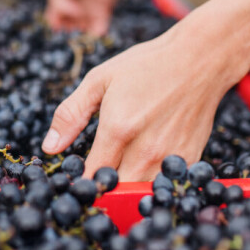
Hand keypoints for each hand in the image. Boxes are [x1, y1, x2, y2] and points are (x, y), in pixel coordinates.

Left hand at [41, 0, 249, 179]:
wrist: (199, 58)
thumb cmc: (146, 66)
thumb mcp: (99, 80)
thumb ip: (71, 115)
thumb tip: (49, 148)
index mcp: (119, 129)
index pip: (92, 175)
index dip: (81, 182)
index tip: (76, 178)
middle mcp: (145, 149)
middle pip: (117, 190)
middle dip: (103, 189)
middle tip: (96, 177)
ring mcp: (170, 156)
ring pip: (141, 192)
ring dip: (127, 188)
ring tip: (118, 174)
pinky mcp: (190, 158)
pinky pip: (164, 185)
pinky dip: (151, 183)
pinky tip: (144, 167)